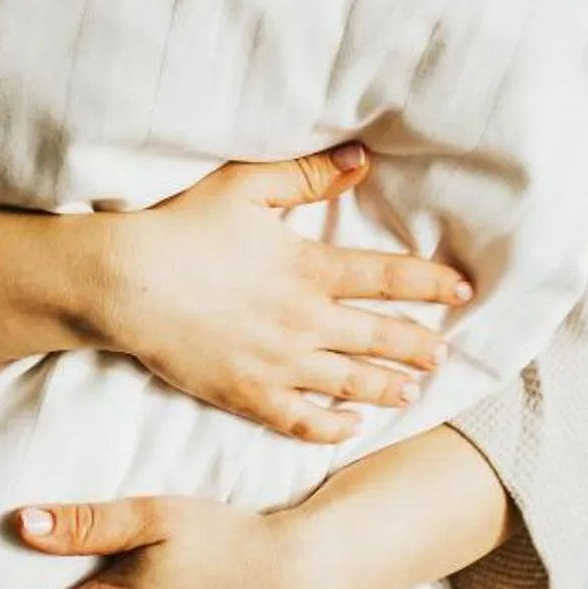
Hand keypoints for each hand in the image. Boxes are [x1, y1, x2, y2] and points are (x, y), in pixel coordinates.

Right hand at [94, 142, 471, 444]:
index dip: (429, 284)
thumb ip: (307, 177)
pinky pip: (301, 420)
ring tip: (411, 391)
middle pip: (378, 338)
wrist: (126, 283)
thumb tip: (361, 161)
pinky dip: (331, 427)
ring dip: (387, 388)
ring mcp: (277, 364)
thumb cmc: (182, 227)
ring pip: (349, 384)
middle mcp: (303, 321)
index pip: (385, 278)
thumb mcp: (245, 186)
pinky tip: (350, 427)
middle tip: (445, 355)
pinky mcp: (247, 395)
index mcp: (307, 268)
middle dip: (418, 346)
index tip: (461, 292)